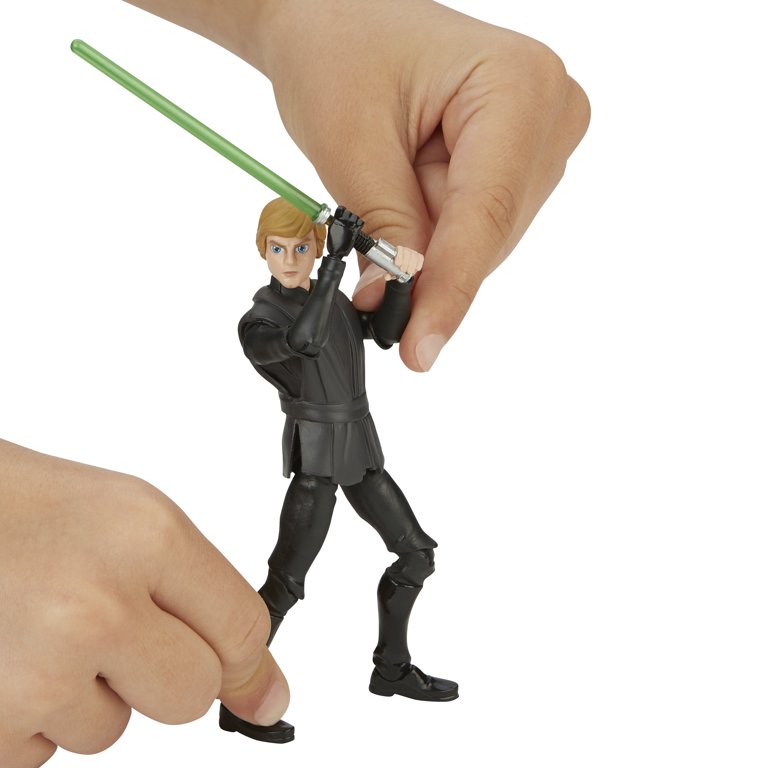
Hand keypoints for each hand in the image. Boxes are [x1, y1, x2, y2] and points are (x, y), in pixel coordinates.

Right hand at [0, 439, 288, 766]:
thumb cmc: (21, 506)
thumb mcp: (126, 519)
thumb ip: (199, 592)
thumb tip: (263, 690)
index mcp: (146, 539)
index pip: (242, 630)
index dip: (248, 664)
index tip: (260, 691)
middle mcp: (99, 606)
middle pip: (192, 694)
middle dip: (166, 676)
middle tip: (118, 633)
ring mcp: (40, 672)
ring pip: (113, 729)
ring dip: (88, 695)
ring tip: (42, 628)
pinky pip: (45, 753)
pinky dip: (32, 718)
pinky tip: (9, 655)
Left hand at [124, 0, 588, 369]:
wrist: (333, 17)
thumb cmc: (337, 44)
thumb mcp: (351, 142)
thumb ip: (385, 229)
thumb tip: (396, 304)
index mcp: (518, 86)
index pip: (486, 214)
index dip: (450, 289)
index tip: (421, 349)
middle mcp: (548, 112)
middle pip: (489, 233)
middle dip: (428, 268)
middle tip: (368, 291)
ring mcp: (537, 140)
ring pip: (482, 237)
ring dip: (425, 241)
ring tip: (378, 185)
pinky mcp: (517, 162)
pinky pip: (475, 225)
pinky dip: (432, 232)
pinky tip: (401, 193)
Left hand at [387, 246, 423, 280]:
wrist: (403, 269)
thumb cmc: (396, 268)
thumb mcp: (392, 271)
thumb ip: (388, 274)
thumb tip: (387, 277)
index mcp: (398, 250)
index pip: (400, 249)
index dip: (399, 256)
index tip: (398, 264)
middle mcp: (406, 250)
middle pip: (408, 253)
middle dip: (406, 262)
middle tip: (403, 270)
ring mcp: (413, 253)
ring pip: (414, 256)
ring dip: (412, 265)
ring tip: (409, 272)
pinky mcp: (419, 256)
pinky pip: (420, 258)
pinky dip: (419, 263)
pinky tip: (417, 269)